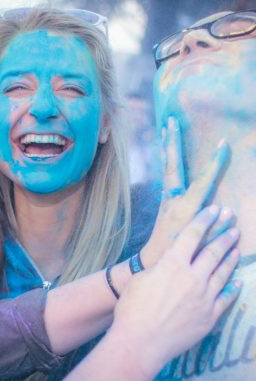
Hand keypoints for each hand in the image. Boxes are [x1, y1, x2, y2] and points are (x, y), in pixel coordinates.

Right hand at [111, 205, 240, 373]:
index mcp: (172, 264)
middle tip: (233, 224)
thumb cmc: (132, 308)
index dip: (205, 219)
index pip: (193, 235)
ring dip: (231, 257)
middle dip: (224, 235)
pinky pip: (226, 298)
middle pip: (213, 251)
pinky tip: (237, 281)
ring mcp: (204, 298)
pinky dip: (232, 287)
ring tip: (237, 246)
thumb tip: (170, 263)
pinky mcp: (209, 317)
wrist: (140, 341)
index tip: (216, 209)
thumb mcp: (141, 279)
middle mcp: (192, 277)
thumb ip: (160, 268)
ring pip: (223, 272)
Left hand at [140, 117, 230, 266]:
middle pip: (172, 166)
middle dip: (172, 143)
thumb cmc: (179, 255)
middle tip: (170, 120)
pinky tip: (169, 150)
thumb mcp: (201, 244)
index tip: (222, 143)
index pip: (202, 181)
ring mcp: (166, 198)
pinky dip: (168, 159)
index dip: (213, 163)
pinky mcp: (164, 199)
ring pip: (167, 167)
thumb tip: (227, 210)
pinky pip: (167, 174)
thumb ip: (214, 227)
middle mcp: (172, 199)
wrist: (152, 260)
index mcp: (185, 209)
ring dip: (167, 147)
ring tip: (167, 127)